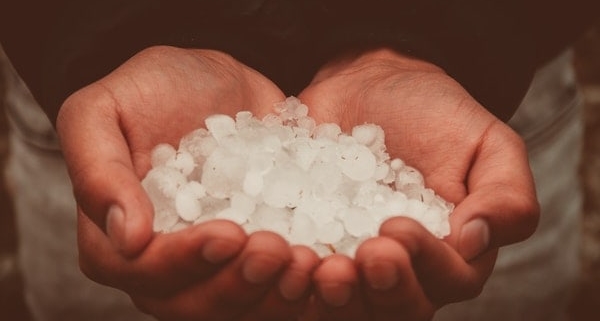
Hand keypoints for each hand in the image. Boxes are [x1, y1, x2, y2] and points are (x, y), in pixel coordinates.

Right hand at [57, 46, 319, 319]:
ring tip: (311, 261)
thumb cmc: (151, 90)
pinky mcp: (254, 254)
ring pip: (241, 303)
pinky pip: (276, 283)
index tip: (229, 233)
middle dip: (240, 282)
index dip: (185, 261)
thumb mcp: (102, 110)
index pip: (144, 272)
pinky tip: (329, 261)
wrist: (215, 82)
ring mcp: (213, 265)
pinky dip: (303, 283)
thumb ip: (98, 170)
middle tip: (280, 251)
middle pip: (196, 301)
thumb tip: (126, 238)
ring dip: (276, 292)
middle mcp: (164, 264)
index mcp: (116, 241)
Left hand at [296, 48, 539, 319]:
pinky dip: (291, 276)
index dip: (425, 265)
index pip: (448, 281)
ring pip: (347, 303)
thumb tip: (478, 240)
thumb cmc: (435, 113)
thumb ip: (505, 195)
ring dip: (333, 297)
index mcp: (451, 253)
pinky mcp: (310, 245)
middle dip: (378, 289)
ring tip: (316, 267)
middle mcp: (403, 268)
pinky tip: (278, 254)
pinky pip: (300, 275)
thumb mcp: (487, 141)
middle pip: (395, 307)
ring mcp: (352, 260)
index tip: (395, 227)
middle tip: (356, 258)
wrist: (370, 84)